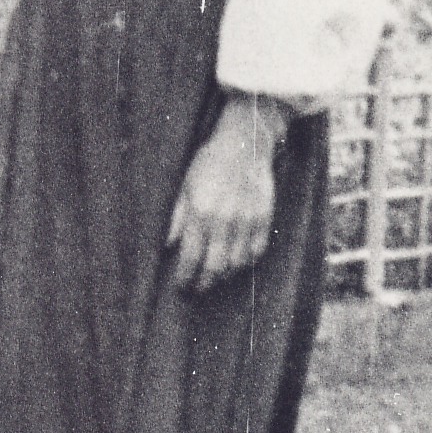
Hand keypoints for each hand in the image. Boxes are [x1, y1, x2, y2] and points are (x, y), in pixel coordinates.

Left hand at [167, 95, 289, 292]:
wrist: (244, 143)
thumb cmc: (209, 162)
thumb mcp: (184, 186)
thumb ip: (176, 218)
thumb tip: (167, 246)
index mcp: (201, 213)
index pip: (190, 258)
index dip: (184, 278)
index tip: (181, 286)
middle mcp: (224, 221)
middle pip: (214, 267)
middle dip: (203, 283)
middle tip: (197, 289)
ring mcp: (247, 221)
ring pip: (236, 264)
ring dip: (224, 276)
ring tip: (215, 277)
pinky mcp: (264, 218)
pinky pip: (257, 251)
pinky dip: (246, 262)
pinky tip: (237, 264)